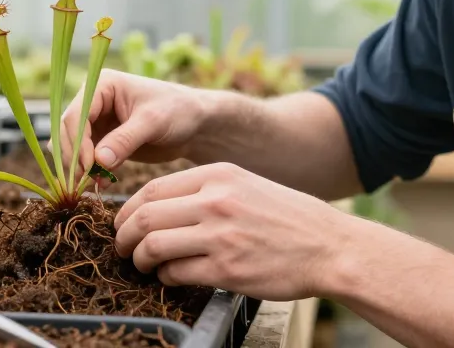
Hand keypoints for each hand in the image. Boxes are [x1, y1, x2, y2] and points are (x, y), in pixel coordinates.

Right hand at [58, 70, 209, 188]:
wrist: (195, 125)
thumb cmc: (178, 111)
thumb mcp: (153, 122)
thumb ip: (125, 140)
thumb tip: (98, 161)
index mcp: (101, 85)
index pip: (76, 115)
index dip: (77, 142)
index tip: (88, 166)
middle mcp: (93, 101)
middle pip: (67, 131)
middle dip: (74, 157)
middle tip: (86, 181)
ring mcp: (96, 122)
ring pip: (72, 146)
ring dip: (78, 166)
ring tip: (94, 184)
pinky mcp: (102, 141)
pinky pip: (86, 158)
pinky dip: (89, 172)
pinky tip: (102, 184)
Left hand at [113, 162, 355, 300]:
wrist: (331, 247)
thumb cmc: (286, 217)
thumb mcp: (244, 185)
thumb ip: (203, 189)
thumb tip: (155, 205)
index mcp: (216, 176)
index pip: (151, 189)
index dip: (127, 210)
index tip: (123, 224)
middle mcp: (215, 202)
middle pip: (144, 217)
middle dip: (124, 236)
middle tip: (123, 247)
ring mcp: (220, 236)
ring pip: (153, 246)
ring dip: (140, 259)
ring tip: (143, 264)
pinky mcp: (227, 270)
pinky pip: (176, 273)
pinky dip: (165, 277)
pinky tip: (171, 277)